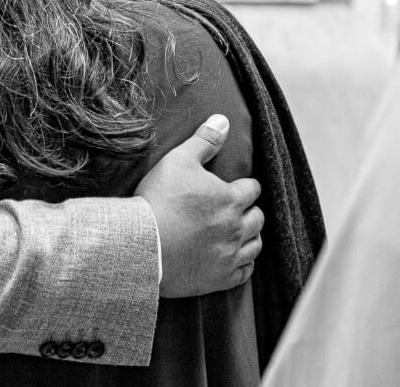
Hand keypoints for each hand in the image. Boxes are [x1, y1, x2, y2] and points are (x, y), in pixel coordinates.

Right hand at [136, 114, 263, 297]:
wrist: (142, 245)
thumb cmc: (159, 199)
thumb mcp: (179, 160)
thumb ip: (205, 140)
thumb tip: (223, 120)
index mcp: (231, 199)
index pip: (253, 188)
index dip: (245, 186)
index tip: (237, 187)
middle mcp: (236, 228)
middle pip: (258, 218)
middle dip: (250, 211)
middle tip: (237, 209)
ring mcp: (229, 256)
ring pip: (255, 246)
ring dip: (250, 237)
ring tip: (238, 232)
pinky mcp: (219, 279)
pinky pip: (244, 273)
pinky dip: (243, 265)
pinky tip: (234, 259)